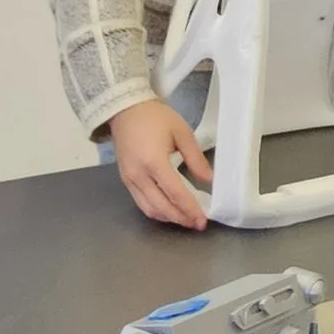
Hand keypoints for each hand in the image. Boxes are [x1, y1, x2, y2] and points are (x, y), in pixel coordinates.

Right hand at [107, 97, 211, 229]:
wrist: (125, 109)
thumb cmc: (154, 117)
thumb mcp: (182, 133)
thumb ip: (196, 159)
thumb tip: (208, 179)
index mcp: (154, 162)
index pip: (175, 193)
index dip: (190, 209)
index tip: (202, 220)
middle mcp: (138, 175)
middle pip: (161, 207)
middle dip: (180, 218)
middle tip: (196, 223)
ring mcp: (129, 179)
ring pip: (149, 209)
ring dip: (168, 217)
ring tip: (185, 219)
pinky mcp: (125, 180)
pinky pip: (140, 202)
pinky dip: (156, 210)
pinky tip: (169, 210)